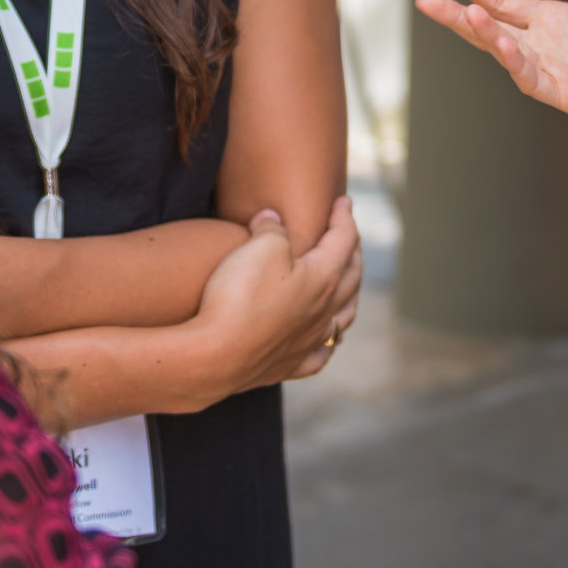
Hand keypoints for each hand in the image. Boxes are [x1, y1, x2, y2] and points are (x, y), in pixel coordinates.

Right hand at [186, 197, 360, 397]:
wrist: (214, 356)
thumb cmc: (239, 296)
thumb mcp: (258, 247)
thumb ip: (271, 229)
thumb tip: (272, 219)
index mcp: (323, 277)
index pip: (343, 239)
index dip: (344, 217)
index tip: (343, 202)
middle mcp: (324, 311)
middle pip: (351, 276)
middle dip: (353, 251)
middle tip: (349, 236)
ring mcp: (309, 342)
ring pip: (343, 317)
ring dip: (349, 296)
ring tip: (348, 286)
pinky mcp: (289, 366)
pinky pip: (319, 356)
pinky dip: (327, 344)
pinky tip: (326, 342)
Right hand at [416, 0, 567, 149]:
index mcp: (556, 19)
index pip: (505, 0)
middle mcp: (547, 44)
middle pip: (492, 26)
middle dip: (459, 12)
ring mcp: (553, 71)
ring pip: (505, 51)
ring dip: (482, 34)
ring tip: (461, 12)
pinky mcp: (566, 95)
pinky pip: (531, 77)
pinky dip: (512, 59)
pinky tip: (499, 40)